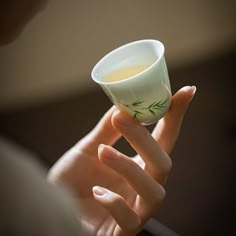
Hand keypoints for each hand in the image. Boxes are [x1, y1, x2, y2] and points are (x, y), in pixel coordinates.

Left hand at [48, 86, 195, 235]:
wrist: (53, 209)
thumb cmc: (73, 181)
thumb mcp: (87, 150)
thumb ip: (105, 131)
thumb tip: (120, 105)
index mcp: (137, 164)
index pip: (164, 138)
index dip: (175, 116)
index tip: (185, 92)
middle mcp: (142, 186)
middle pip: (163, 162)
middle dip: (145, 138)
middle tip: (123, 118)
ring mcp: (136, 210)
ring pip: (154, 190)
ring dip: (128, 167)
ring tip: (103, 152)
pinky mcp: (124, 231)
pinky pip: (131, 220)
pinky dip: (114, 202)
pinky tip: (96, 191)